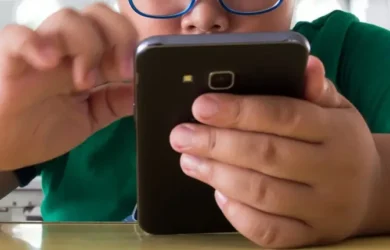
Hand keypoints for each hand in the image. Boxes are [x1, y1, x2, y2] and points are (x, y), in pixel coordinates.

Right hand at [0, 3, 136, 169]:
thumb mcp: (87, 120)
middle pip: (97, 16)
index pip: (115, 32)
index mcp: (88, 61)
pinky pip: (17, 36)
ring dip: (85, 43)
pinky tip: (49, 61)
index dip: (131, 44)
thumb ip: (113, 104)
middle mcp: (67, 50)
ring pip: (66, 19)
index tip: (134, 72)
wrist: (2, 148)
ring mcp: (40, 52)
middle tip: (118, 70)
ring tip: (83, 81)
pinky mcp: (9, 58)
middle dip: (116, 35)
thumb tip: (142, 91)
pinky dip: (34, 43)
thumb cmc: (41, 129)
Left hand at [170, 56, 380, 247]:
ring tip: (189, 160)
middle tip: (181, 135)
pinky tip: (218, 193)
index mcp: (337, 131)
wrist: (369, 191)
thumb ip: (315, 89)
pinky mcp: (310, 236)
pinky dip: (236, 213)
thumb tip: (305, 64)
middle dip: (216, 143)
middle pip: (265, 154)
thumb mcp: (336, 109)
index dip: (239, 111)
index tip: (201, 106)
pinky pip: (268, 231)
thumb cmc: (340, 142)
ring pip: (261, 193)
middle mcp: (333, 171)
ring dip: (217, 175)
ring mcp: (323, 208)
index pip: (283, 115)